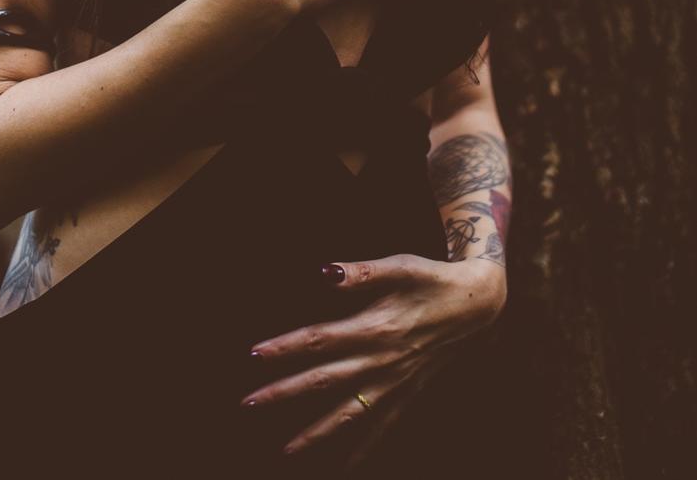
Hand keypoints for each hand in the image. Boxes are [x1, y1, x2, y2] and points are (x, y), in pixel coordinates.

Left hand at [241, 254, 505, 467]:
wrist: (477, 303)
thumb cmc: (432, 278)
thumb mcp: (400, 265)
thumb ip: (362, 271)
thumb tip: (325, 272)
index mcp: (375, 327)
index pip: (320, 340)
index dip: (286, 347)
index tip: (254, 354)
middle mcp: (382, 360)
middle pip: (324, 381)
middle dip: (285, 393)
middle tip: (249, 404)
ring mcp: (396, 381)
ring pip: (350, 414)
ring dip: (316, 432)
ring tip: (286, 452)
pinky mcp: (409, 392)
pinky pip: (383, 425)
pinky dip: (364, 447)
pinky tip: (346, 465)